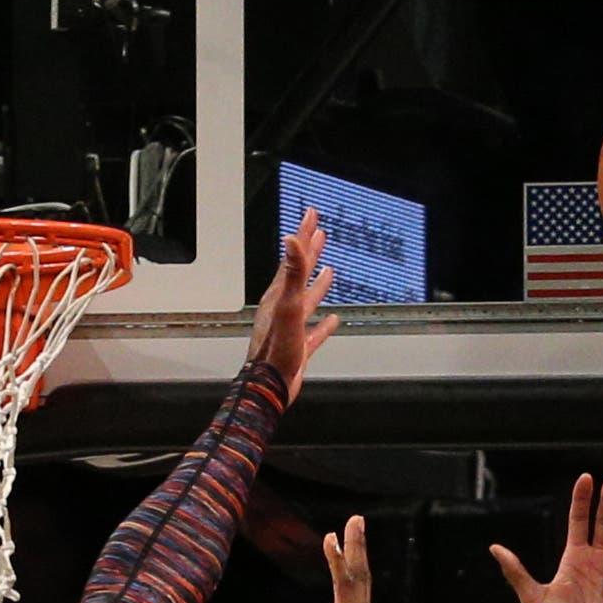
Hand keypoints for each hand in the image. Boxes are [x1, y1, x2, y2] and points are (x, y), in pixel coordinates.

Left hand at [246, 207, 337, 402]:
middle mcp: (282, 309)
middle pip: (298, 274)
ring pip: (306, 301)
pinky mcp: (298, 349)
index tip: (311, 214)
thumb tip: (291, 240)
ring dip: (316, 285)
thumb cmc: (275, 351)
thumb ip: (292, 274)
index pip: (293, 258)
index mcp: (278, 296)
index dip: (303, 234)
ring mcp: (290, 329)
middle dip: (309, 252)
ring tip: (328, 271)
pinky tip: (333, 321)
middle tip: (319, 233)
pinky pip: (314, 333)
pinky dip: (324, 325)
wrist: (269, 388)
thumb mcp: (287, 307)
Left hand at [295, 520, 394, 602]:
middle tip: (356, 525)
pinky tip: (332, 539)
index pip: (353, 598)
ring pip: (356, 572)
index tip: (343, 556)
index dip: (348, 576)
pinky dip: (338, 559)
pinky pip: (344, 581)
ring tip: (354, 519)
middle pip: (360, 577)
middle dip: (358, 550)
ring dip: (355, 544)